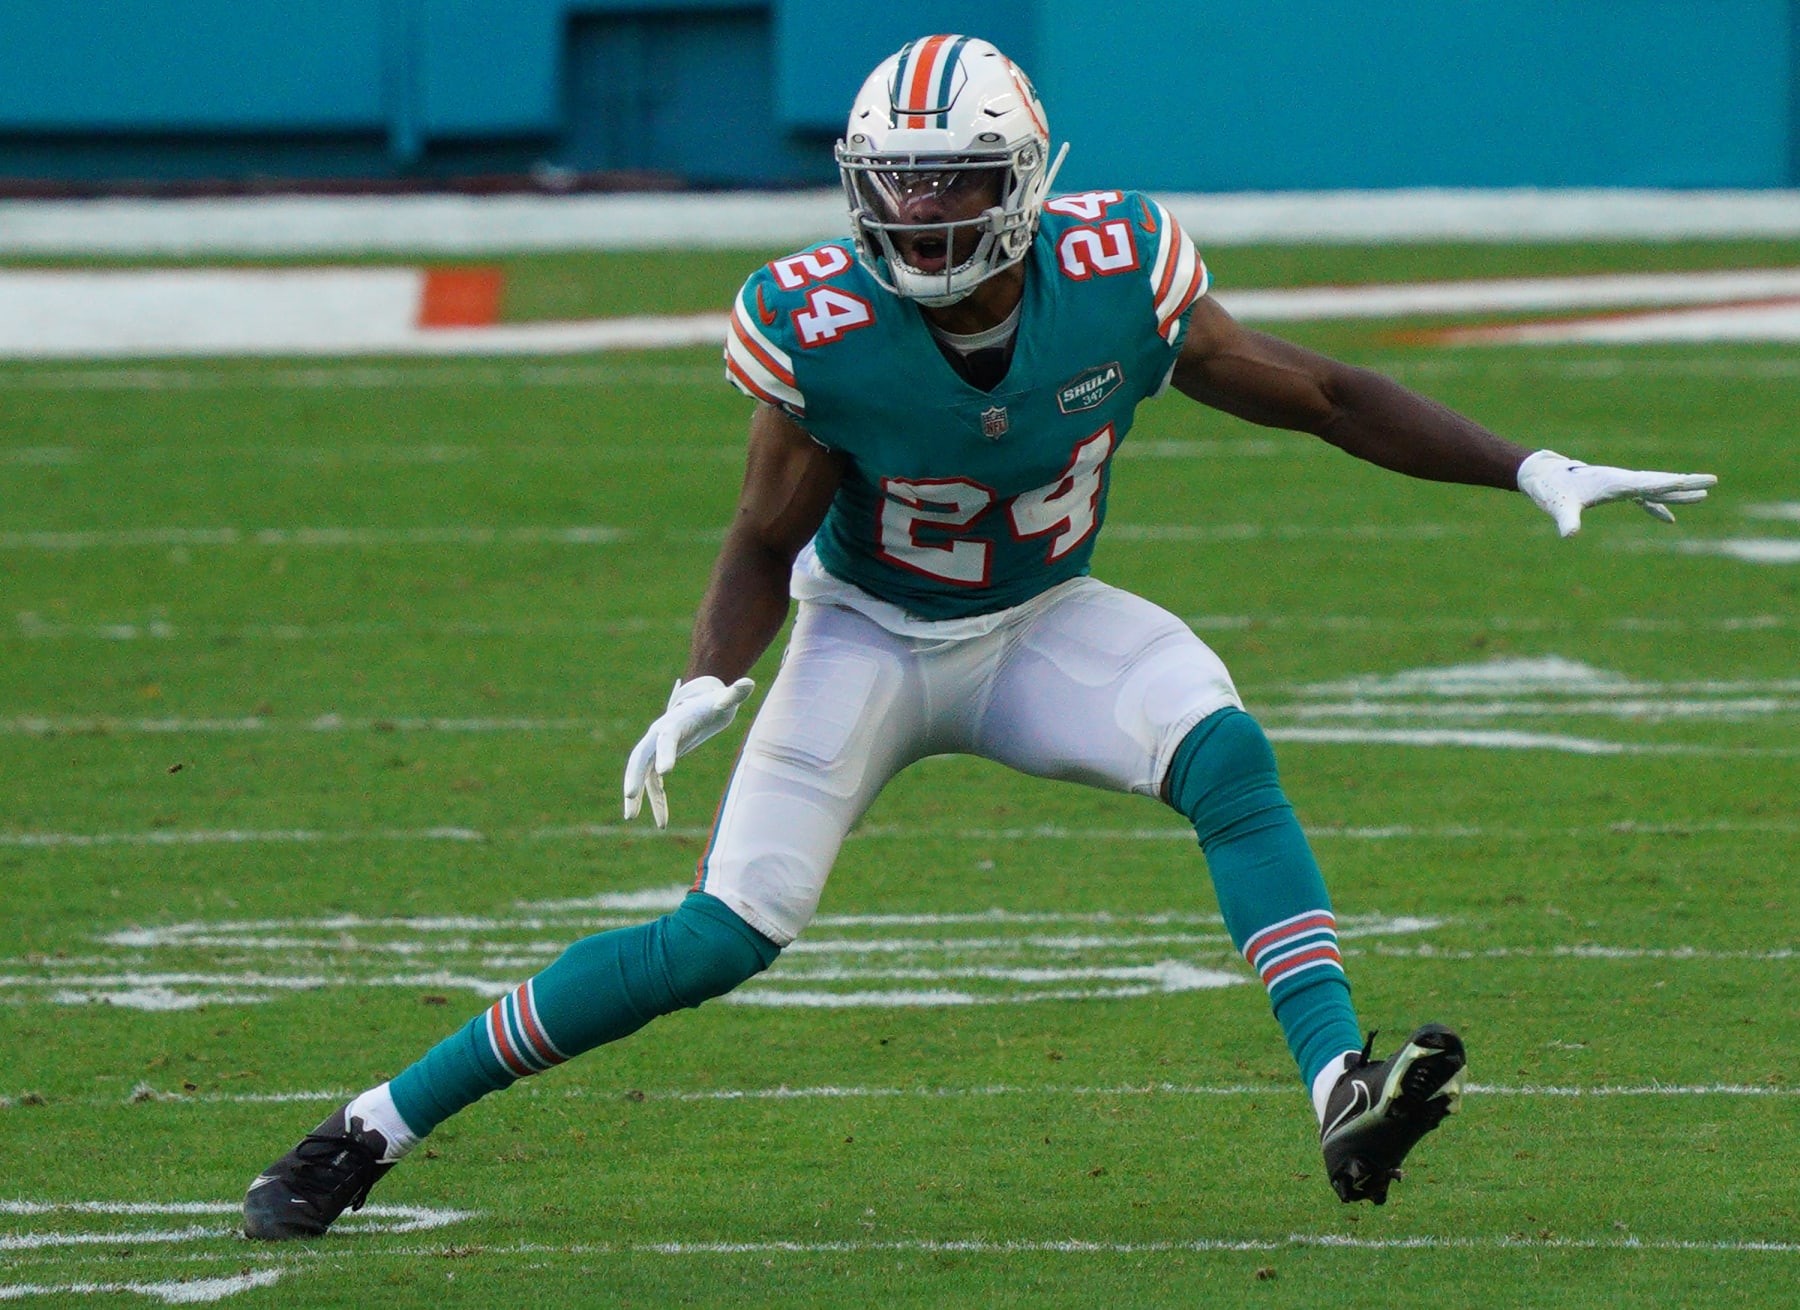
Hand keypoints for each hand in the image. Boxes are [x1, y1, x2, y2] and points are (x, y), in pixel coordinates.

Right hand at [622, 675, 754, 827]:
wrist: (701, 703)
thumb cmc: (715, 703)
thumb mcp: (726, 700)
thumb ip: (735, 694)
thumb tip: (750, 683)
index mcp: (675, 722)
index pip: (666, 738)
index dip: (665, 753)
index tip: (665, 772)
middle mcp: (659, 735)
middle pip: (640, 756)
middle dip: (633, 775)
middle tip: (629, 796)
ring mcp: (657, 748)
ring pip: (641, 773)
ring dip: (636, 795)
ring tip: (630, 817)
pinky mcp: (660, 760)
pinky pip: (654, 784)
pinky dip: (656, 802)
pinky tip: (662, 822)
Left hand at [1516, 449, 1715, 537]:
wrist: (1541, 475)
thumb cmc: (1550, 490)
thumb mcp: (1558, 506)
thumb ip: (1566, 520)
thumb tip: (1569, 535)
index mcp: (1614, 482)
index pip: (1647, 483)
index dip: (1668, 483)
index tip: (1688, 481)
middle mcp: (1621, 480)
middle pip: (1659, 481)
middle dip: (1686, 483)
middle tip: (1713, 481)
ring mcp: (1620, 485)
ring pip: (1655, 488)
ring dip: (1678, 492)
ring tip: (1705, 496)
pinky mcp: (1614, 490)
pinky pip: (1643, 499)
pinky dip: (1657, 508)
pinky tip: (1670, 521)